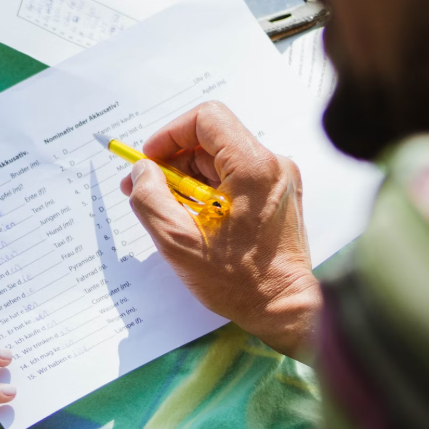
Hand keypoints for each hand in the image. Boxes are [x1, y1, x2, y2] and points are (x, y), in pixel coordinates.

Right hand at [120, 102, 322, 358]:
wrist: (286, 309)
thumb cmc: (238, 281)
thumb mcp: (178, 241)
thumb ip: (150, 198)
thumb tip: (142, 171)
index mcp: (252, 167)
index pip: (205, 119)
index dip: (169, 135)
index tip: (149, 161)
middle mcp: (272, 164)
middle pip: (212, 139)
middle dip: (173, 160)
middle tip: (146, 188)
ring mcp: (279, 179)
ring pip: (222, 159)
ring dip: (189, 178)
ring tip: (169, 210)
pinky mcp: (279, 194)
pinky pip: (236, 177)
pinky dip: (209, 189)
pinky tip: (194, 218)